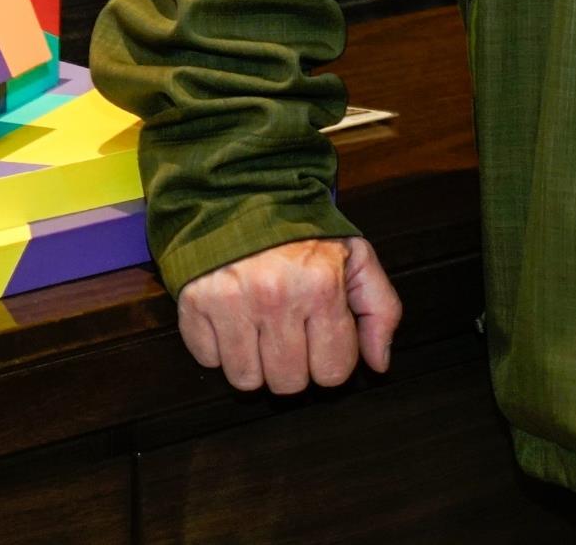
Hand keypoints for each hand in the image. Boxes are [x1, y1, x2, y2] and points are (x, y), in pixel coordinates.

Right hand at [175, 234, 401, 393]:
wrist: (245, 191)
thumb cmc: (303, 231)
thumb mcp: (357, 257)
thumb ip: (380, 309)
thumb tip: (378, 363)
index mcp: (320, 286)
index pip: (333, 371)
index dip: (331, 360)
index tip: (322, 339)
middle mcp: (274, 296)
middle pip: (289, 383)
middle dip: (294, 365)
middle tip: (290, 332)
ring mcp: (230, 302)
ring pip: (246, 380)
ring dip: (255, 363)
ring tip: (260, 329)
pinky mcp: (195, 302)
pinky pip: (208, 360)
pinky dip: (219, 347)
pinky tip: (232, 319)